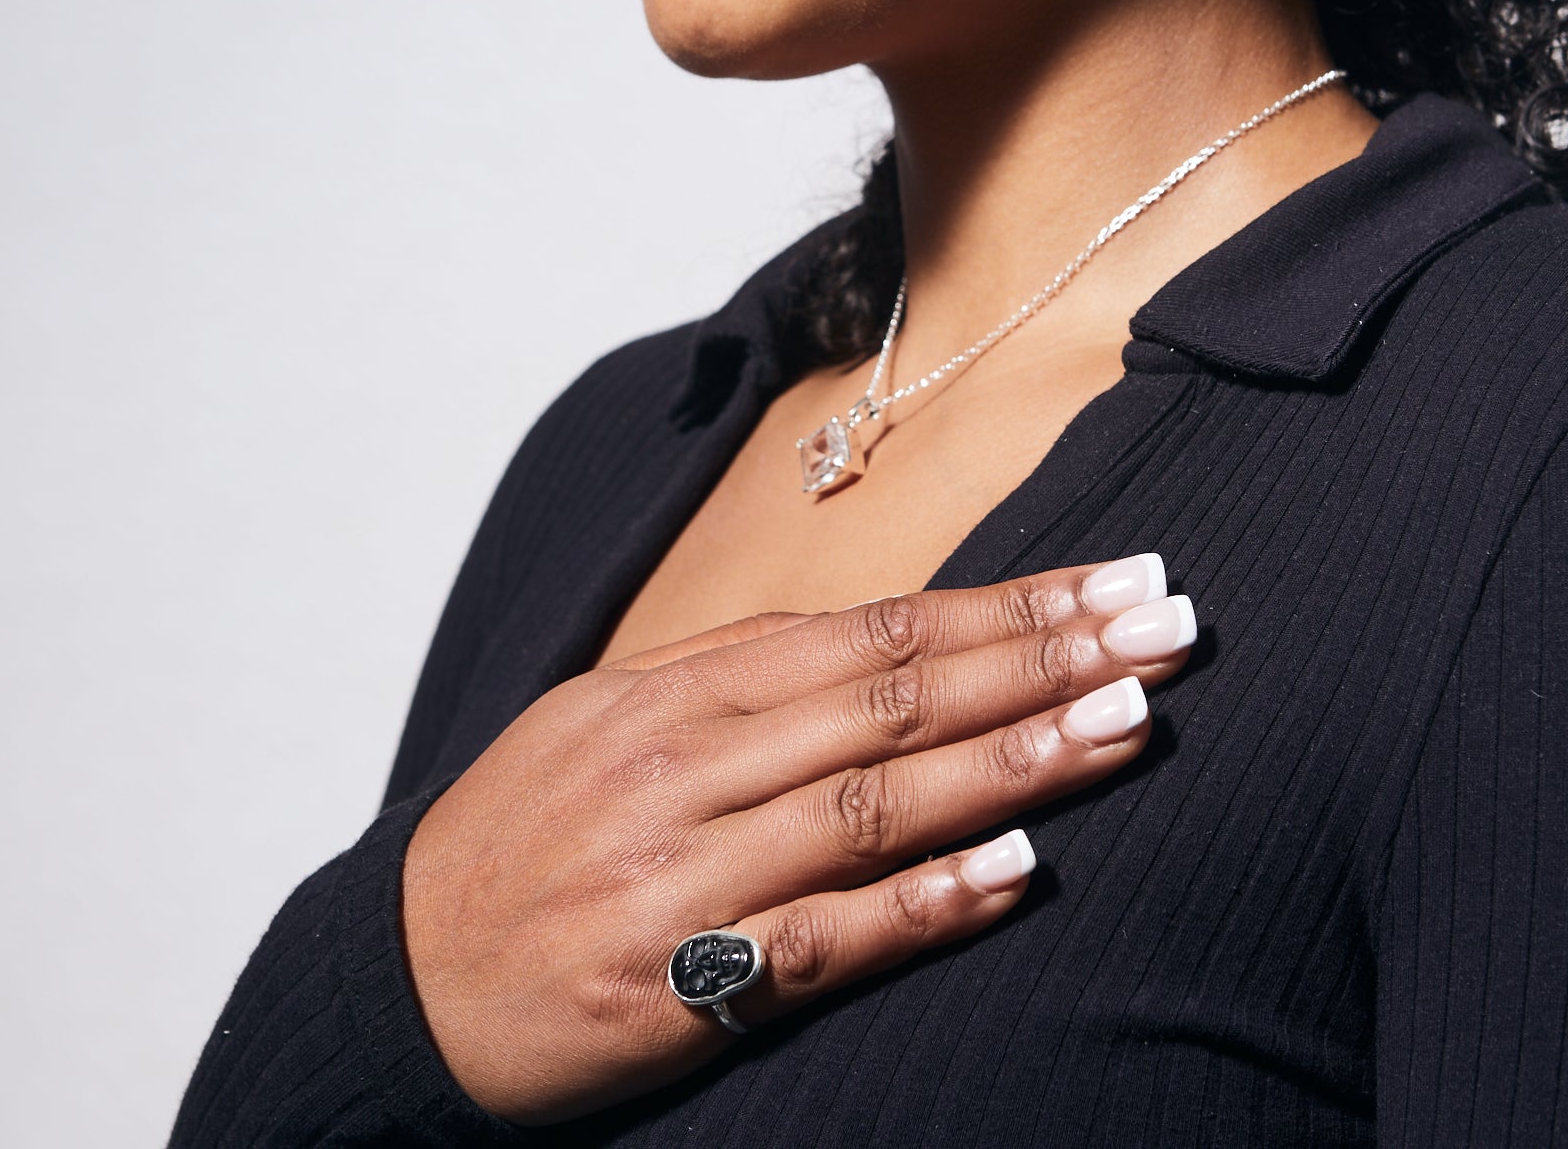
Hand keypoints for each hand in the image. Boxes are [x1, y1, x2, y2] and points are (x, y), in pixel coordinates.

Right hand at [401, 558, 1196, 1122]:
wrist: (398, 978)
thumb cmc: (530, 831)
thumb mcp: (613, 717)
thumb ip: (745, 678)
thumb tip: (897, 639)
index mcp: (676, 687)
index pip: (877, 630)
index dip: (1008, 605)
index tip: (1116, 581)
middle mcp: (685, 764)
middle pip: (898, 697)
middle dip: (1047, 657)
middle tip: (1170, 627)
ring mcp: (682, 875)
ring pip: (877, 801)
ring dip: (1018, 761)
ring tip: (1133, 724)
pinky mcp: (676, 986)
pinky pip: (824, 940)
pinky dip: (927, 903)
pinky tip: (1021, 872)